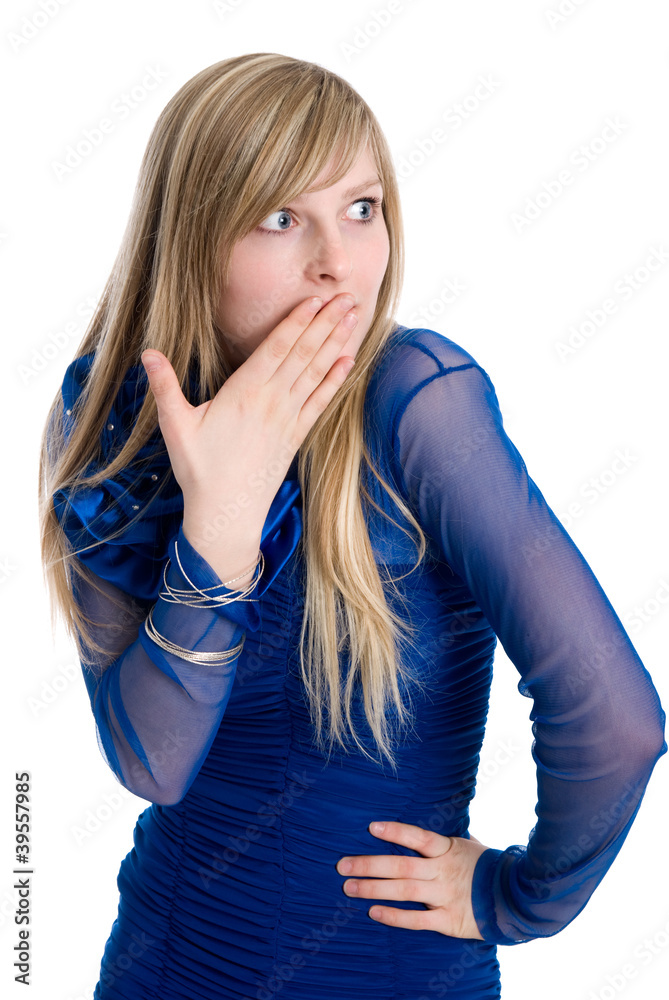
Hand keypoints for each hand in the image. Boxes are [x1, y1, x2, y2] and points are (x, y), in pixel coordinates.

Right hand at [140, 293, 358, 549]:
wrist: (227, 513)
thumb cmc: (199, 469)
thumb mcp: (175, 425)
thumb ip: (165, 386)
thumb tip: (148, 352)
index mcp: (244, 392)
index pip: (276, 348)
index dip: (297, 321)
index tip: (315, 298)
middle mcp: (272, 401)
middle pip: (303, 353)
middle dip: (326, 322)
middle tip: (347, 296)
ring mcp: (288, 419)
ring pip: (316, 372)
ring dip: (336, 343)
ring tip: (354, 317)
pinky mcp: (296, 436)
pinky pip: (320, 402)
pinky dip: (335, 380)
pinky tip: (348, 361)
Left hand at [336, 821, 488, 939]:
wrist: (516, 899)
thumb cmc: (487, 868)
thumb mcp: (470, 846)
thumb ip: (447, 840)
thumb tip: (430, 823)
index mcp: (448, 850)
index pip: (418, 837)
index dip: (395, 831)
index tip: (371, 827)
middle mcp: (443, 872)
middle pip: (401, 866)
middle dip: (369, 865)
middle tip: (342, 865)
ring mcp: (444, 896)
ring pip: (403, 891)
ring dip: (373, 889)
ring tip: (349, 887)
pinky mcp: (448, 920)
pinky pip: (417, 919)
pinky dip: (394, 916)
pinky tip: (373, 912)